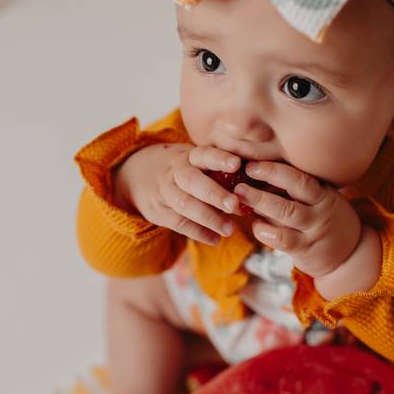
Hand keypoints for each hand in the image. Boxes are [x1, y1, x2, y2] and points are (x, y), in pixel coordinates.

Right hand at [115, 143, 243, 245]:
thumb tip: (257, 177)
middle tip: (234, 204)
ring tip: (230, 229)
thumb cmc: (183, 168)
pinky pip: (179, 224)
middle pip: (193, 182)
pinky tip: (216, 239)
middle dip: (214, 194)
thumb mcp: (194, 160)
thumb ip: (218, 167)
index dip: (219, 159)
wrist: (136, 176)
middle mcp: (175, 173)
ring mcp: (165, 193)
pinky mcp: (159, 212)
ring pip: (185, 205)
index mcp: (189, 156)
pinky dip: (199, 233)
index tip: (237, 164)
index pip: (203, 154)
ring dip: (209, 218)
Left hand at [233, 161, 361, 277]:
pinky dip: (265, 231)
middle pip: (294, 194)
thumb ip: (294, 188)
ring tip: (239, 200)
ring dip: (260, 206)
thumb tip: (256, 169)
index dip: (274, 171)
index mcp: (323, 193)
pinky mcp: (305, 250)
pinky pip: (283, 240)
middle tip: (238, 184)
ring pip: (287, 215)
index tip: (251, 165)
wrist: (348, 252)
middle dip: (263, 187)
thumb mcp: (318, 199)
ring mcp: (314, 230)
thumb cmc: (323, 217)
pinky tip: (255, 225)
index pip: (300, 178)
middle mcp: (321, 210)